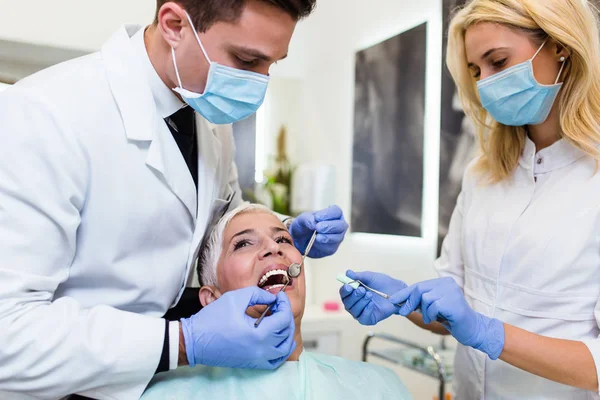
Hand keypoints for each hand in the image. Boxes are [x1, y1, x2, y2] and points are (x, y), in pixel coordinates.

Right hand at [181, 287, 295, 368]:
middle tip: (279, 306)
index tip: (280, 297)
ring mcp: (257, 359)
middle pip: (286, 333)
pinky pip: (275, 360)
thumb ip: (258, 294)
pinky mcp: (252, 363)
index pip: (284, 318)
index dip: (285, 304)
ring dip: (287, 333)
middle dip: (286, 316)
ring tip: (280, 321)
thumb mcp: (236, 298)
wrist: (195, 341)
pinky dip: (281, 350)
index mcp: (258, 334)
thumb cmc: (212, 320)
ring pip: (284, 349)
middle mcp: (261, 349)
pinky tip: (277, 339)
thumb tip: (272, 299)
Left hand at [290, 205, 348, 257]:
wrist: (299, 239)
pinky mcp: (332, 248)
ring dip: (326, 237)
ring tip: (316, 236)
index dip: (328, 214)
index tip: (317, 217)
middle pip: (341, 225)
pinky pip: (331, 248)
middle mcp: (338, 225)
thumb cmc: (304, 226)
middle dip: (329, 226)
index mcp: (333, 214)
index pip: (336, 211)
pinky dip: (322, 245)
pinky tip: (315, 242)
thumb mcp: (302, 219)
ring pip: (338, 238)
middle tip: (318, 227)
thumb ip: (307, 219)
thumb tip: (314, 224)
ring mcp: (337, 237)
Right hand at [339, 270, 406, 325]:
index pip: (344, 293)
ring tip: (370, 294)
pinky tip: (371, 304)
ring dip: (361, 302)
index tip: (349, 286)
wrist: (397, 291)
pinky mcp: (369, 319)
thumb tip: (347, 273)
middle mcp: (354, 303)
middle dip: (354, 296)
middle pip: (347, 303)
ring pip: (354, 310)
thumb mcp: (371, 277)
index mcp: (352, 292)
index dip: (344, 290)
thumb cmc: (382, 283)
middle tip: (362, 289)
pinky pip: (362, 318)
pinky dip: (366, 310)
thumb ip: (359, 276)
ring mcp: (361, 312)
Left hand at [390, 277, 504, 359]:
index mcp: (443, 282)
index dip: (404, 293)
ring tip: (432, 317)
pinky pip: (433, 307)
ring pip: (425, 298)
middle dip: (409, 301)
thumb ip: (421, 301)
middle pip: (420, 289)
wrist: (471, 329)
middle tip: (404, 312)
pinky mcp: (453, 302)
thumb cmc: (451, 318)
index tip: (393, 300)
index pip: (419, 285)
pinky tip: (438, 319)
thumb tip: (401, 302)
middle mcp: (448, 283)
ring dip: (424, 311)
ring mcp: (451, 292)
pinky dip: (431, 315)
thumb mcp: (433, 307)